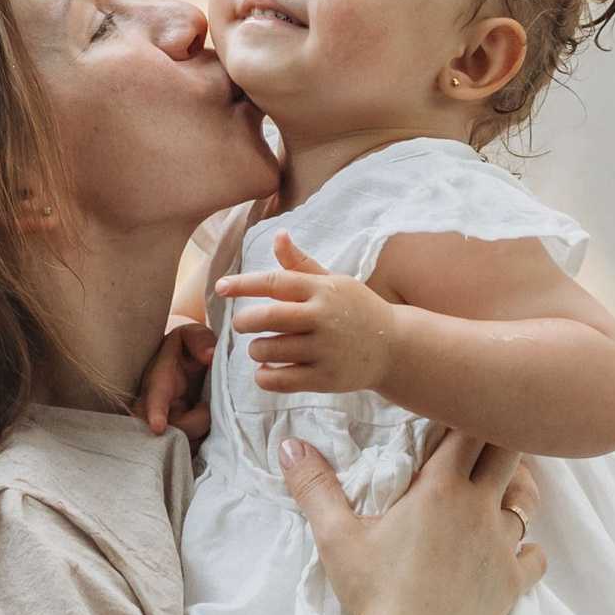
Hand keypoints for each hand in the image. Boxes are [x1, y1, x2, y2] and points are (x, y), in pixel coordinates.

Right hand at [135, 318, 213, 438]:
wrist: (180, 368)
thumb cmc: (186, 351)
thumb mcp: (192, 335)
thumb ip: (200, 339)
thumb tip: (209, 356)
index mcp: (158, 380)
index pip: (153, 398)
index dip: (155, 413)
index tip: (157, 428)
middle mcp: (152, 407)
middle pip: (167, 432)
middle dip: (190, 429)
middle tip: (205, 408)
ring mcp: (160, 426)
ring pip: (179, 446)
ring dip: (199, 435)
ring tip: (205, 410)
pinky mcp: (170, 440)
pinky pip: (185, 454)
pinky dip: (200, 445)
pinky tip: (204, 427)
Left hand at [214, 235, 394, 394]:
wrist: (394, 347)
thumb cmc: (356, 310)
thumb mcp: (332, 282)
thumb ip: (300, 264)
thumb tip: (278, 235)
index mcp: (322, 290)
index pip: (275, 282)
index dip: (243, 284)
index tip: (220, 287)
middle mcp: (323, 317)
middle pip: (268, 317)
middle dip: (245, 322)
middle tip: (242, 325)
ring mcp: (325, 349)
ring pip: (270, 349)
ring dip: (256, 349)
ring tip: (260, 347)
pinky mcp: (326, 378)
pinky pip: (282, 380)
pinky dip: (265, 376)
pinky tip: (266, 370)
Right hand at [278, 426, 540, 614]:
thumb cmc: (374, 594)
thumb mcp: (336, 537)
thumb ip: (314, 486)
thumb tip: (289, 445)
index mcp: (442, 488)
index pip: (470, 428)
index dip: (469, 413)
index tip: (458, 410)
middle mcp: (481, 508)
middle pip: (509, 453)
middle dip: (500, 441)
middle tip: (482, 442)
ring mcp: (503, 546)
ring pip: (527, 502)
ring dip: (514, 493)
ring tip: (496, 494)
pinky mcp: (513, 582)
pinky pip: (535, 555)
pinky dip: (526, 549)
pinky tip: (511, 552)